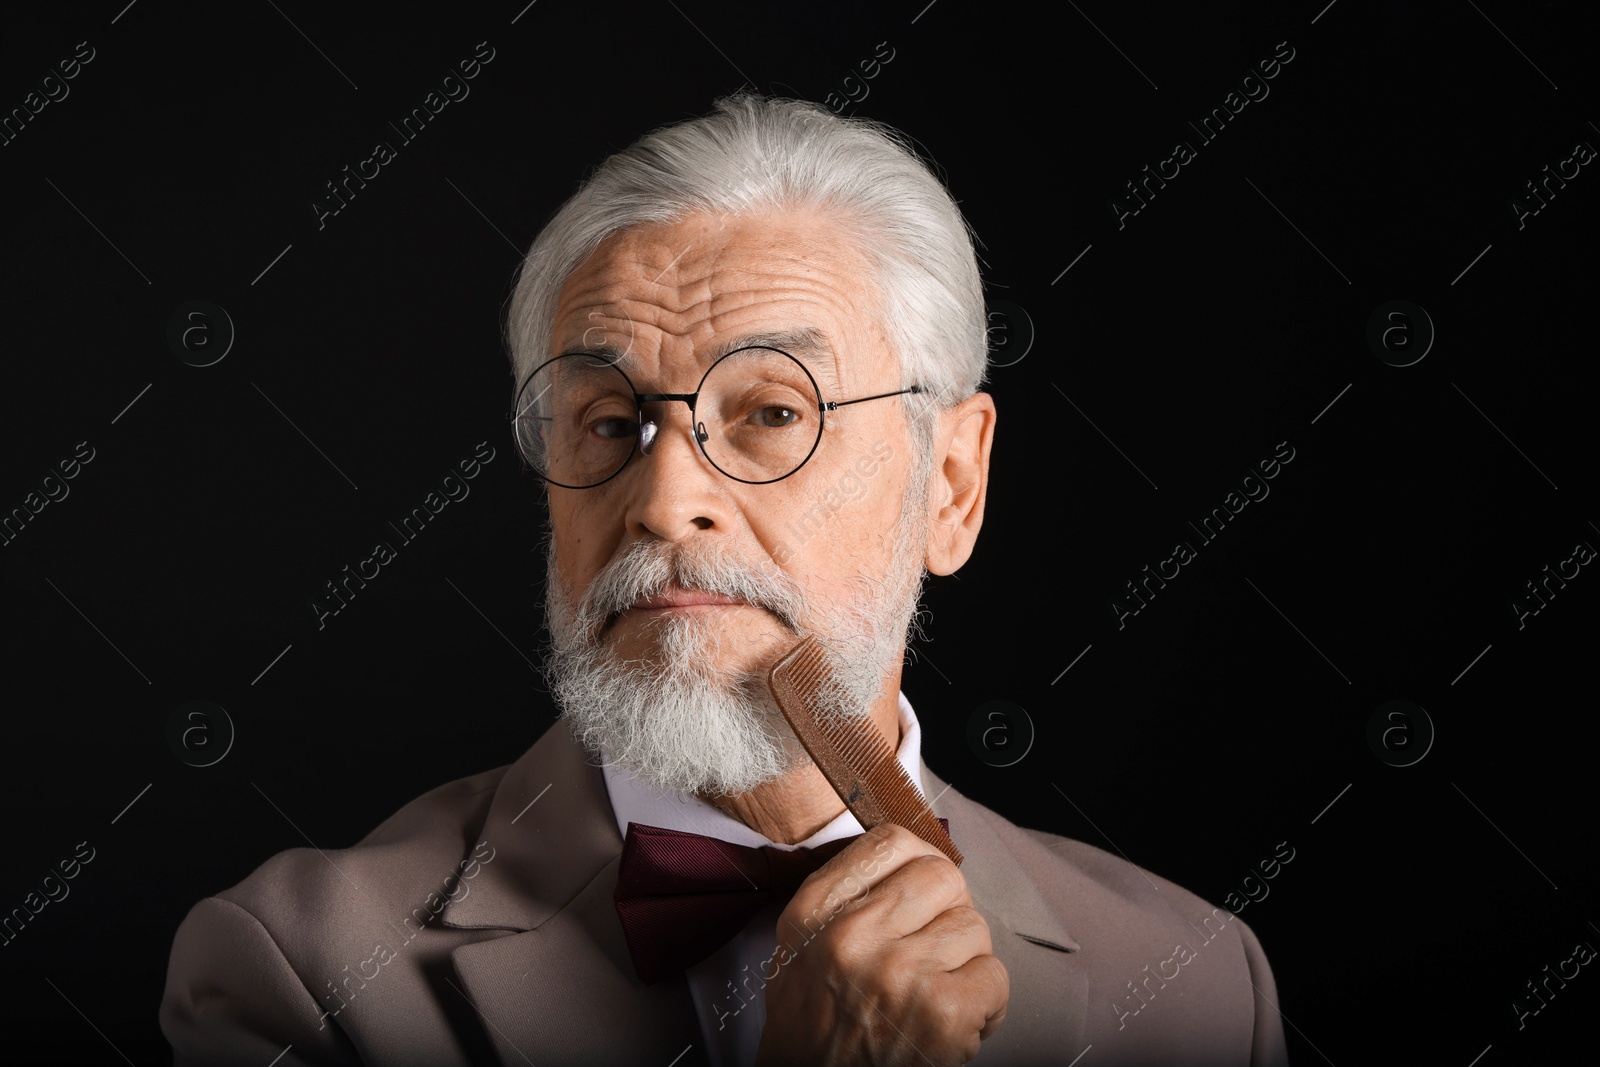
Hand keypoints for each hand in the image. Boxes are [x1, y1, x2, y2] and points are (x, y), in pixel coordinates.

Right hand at [755, 823, 1008, 1065]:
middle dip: (951, 910)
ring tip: (939, 991)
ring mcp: (901, 972)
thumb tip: (910, 858)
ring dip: (967, 961)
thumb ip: (844, 897)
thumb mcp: (800, 945)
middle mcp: (854, 935)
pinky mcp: (942, 1012)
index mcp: (815, 911)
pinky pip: (994, 976)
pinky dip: (986, 1004)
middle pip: (943, 876)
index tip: (925, 888)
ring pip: (974, 926)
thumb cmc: (810, 1025)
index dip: (922, 861)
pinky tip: (955, 1021)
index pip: (891, 842)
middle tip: (938, 945)